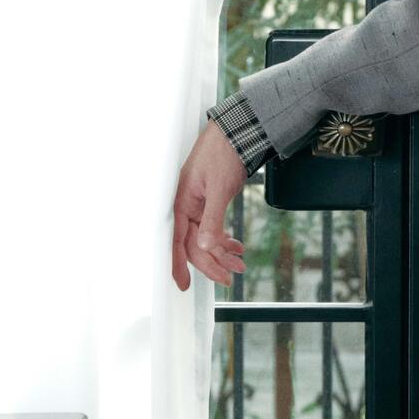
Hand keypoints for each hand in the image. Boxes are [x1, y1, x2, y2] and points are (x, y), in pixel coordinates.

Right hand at [171, 121, 247, 289]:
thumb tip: (204, 246)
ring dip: (222, 252)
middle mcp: (186, 207)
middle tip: (231, 276)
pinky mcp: (208, 202)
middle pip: (195, 244)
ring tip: (240, 263)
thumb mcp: (218, 189)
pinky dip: (224, 239)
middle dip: (213, 262)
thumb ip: (212, 219)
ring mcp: (197, 205)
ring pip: (206, 238)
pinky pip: (212, 228)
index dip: (180, 265)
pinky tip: (236, 246)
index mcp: (182, 203)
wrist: (235, 133)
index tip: (184, 285)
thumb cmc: (222, 155)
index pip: (178, 242)